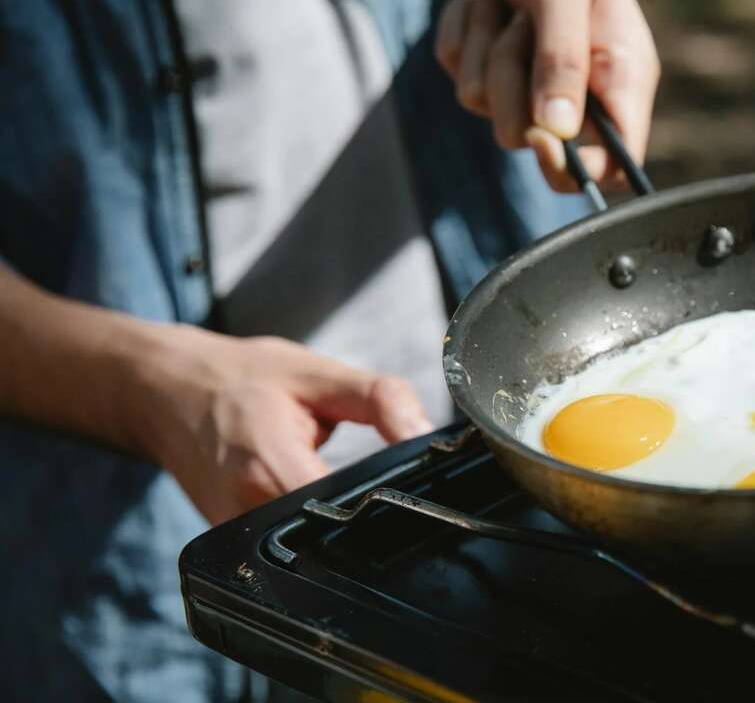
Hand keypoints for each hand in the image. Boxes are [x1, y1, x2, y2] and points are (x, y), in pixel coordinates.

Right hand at [130, 327, 430, 524]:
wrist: (163, 390)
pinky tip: (317, 497)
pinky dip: (308, 524)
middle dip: (367, 513)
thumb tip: (425, 434)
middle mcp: (247, 512)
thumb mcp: (317, 374)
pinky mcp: (228, 543)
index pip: (348, 510)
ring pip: (310, 547)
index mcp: (270, 467)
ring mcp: (232, 534)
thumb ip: (380, 400)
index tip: (408, 486)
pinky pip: (285, 547)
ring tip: (345, 483)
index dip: (386, 503)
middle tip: (379, 476)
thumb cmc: (238, 379)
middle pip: (333, 535)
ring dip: (337, 520)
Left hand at [435, 0, 659, 191]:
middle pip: (531, 141)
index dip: (579, 169)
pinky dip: (464, 30)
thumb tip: (556, 130)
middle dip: (513, 87)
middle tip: (524, 27)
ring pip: (485, 106)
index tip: (544, 140)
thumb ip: (564, 58)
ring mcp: (527, 83)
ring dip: (485, 46)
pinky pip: (455, 71)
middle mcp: (577, 92)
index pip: (615, 165)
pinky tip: (488, 1)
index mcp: (620, 79)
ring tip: (509, 3)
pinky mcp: (485, 66)